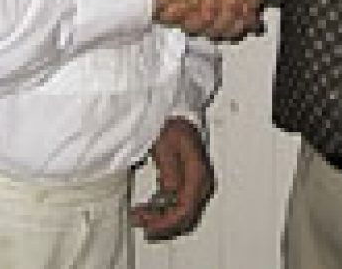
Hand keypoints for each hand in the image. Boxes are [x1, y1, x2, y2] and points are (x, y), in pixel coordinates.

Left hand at [130, 117, 213, 240]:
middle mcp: (202, 182)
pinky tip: (148, 207)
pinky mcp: (191, 184)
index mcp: (198, 173)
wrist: (179, 116)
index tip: (147, 225)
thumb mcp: (166, 145)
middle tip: (138, 219)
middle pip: (185, 217)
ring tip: (139, 215)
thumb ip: (169, 172)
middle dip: (161, 223)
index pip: (185, 209)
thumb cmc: (173, 126)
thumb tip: (168, 196)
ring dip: (161, 219)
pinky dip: (164, 210)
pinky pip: (180, 205)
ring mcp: (198, 185)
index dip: (165, 222)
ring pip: (183, 214)